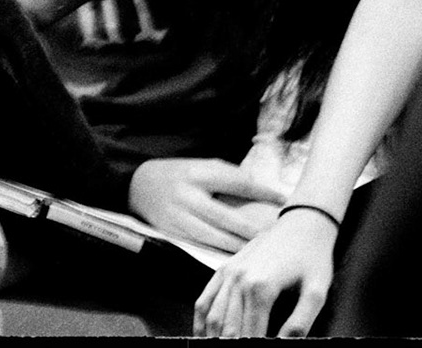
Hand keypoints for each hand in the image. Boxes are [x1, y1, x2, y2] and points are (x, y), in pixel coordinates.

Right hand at [128, 159, 283, 253]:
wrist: (138, 184)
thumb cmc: (179, 173)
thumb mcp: (201, 164)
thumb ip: (226, 176)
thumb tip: (260, 189)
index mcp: (198, 173)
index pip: (236, 183)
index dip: (262, 192)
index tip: (282, 200)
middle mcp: (188, 197)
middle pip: (227, 218)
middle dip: (252, 229)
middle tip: (275, 235)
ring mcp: (179, 218)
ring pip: (215, 238)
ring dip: (239, 246)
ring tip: (261, 251)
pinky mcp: (173, 234)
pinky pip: (202, 246)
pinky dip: (220, 252)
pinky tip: (236, 257)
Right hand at [192, 204, 338, 337]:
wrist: (302, 223)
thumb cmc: (312, 256)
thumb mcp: (317, 290)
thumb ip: (301, 322)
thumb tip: (283, 344)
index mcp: (261, 288)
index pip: (251, 335)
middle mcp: (239, 280)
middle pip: (228, 329)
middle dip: (231, 347)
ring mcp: (228, 273)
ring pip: (212, 318)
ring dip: (214, 339)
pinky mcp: (224, 268)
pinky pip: (204, 299)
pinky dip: (201, 321)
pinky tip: (203, 336)